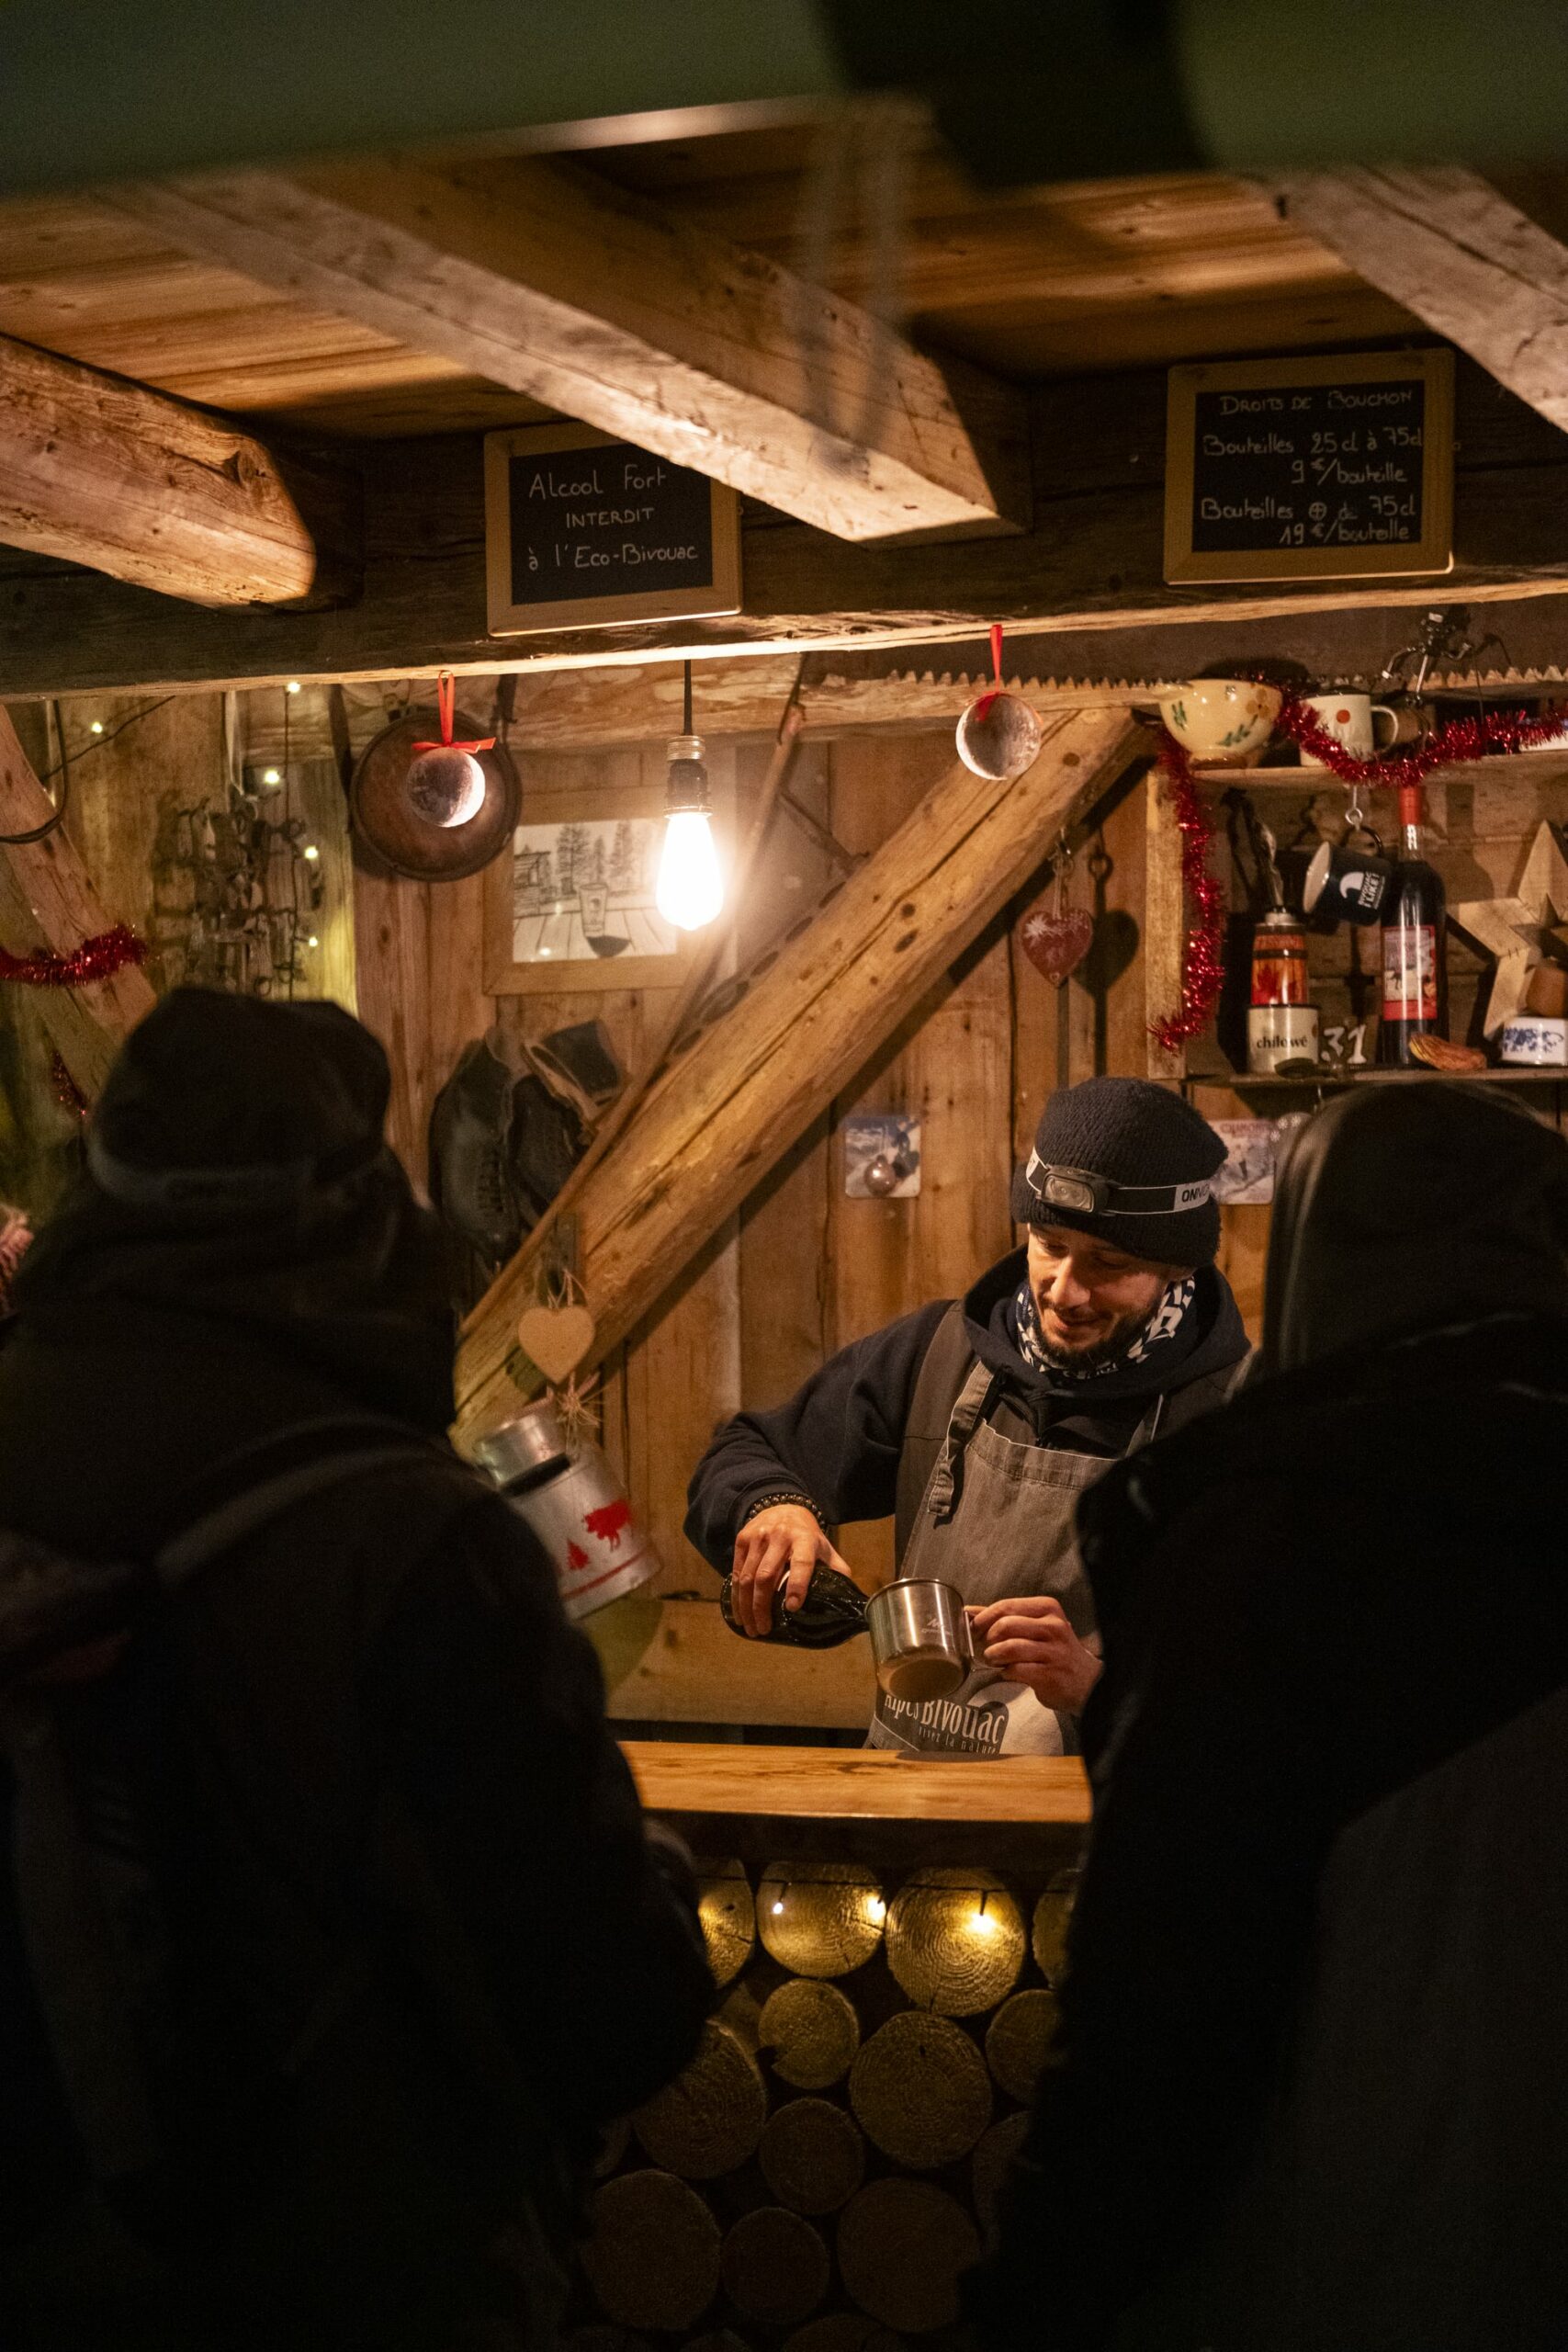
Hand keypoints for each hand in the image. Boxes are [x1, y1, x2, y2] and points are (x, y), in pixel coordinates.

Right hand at [729, 1504, 851, 1636]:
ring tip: (751, 1628)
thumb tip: (847, 1599)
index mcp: (805, 1539)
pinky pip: (735, 1572)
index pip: (801, 1562)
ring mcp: (758, 1537)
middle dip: (762, 1606)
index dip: (797, 1585)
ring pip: (747, 1577)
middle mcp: (780, 1536)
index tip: (792, 1607)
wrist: (783, 1507)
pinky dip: (736, 1596)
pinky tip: (739, 1613)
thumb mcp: (825, 1548)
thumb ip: (837, 1571)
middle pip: (766, 1576)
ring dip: (746, 1607)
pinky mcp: (742, 1540)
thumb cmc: (806, 1536)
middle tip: (765, 1629)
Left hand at [968, 1595, 1102, 1714]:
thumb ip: (1005, 1617)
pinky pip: (1016, 1670)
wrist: (1088, 1682)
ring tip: (994, 1660)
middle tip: (985, 1647)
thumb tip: (969, 1611)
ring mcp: (1053, 1651)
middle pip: (1005, 1625)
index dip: (984, 1617)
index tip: (974, 1628)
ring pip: (1009, 1647)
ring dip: (994, 1656)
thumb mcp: (1037, 1626)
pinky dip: (1005, 1672)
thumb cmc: (1055, 1650)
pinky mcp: (1050, 1675)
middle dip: (988, 1638)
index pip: (1006, 1605)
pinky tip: (1008, 1672)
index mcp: (1048, 1609)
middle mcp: (1053, 1627)